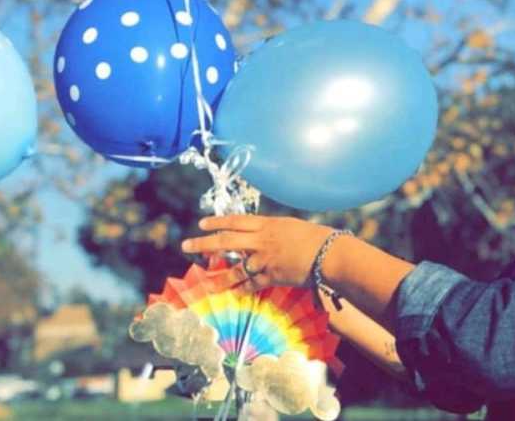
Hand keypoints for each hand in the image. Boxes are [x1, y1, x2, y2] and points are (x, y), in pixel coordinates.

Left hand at [181, 215, 333, 289]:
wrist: (329, 253)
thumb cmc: (315, 237)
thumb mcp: (291, 226)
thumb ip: (273, 230)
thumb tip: (261, 232)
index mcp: (267, 224)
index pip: (236, 221)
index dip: (217, 221)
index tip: (201, 223)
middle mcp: (262, 241)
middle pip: (226, 241)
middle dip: (203, 244)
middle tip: (185, 245)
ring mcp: (265, 260)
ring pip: (235, 268)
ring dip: (218, 275)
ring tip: (205, 280)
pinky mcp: (272, 277)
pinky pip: (251, 285)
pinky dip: (240, 290)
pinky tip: (230, 294)